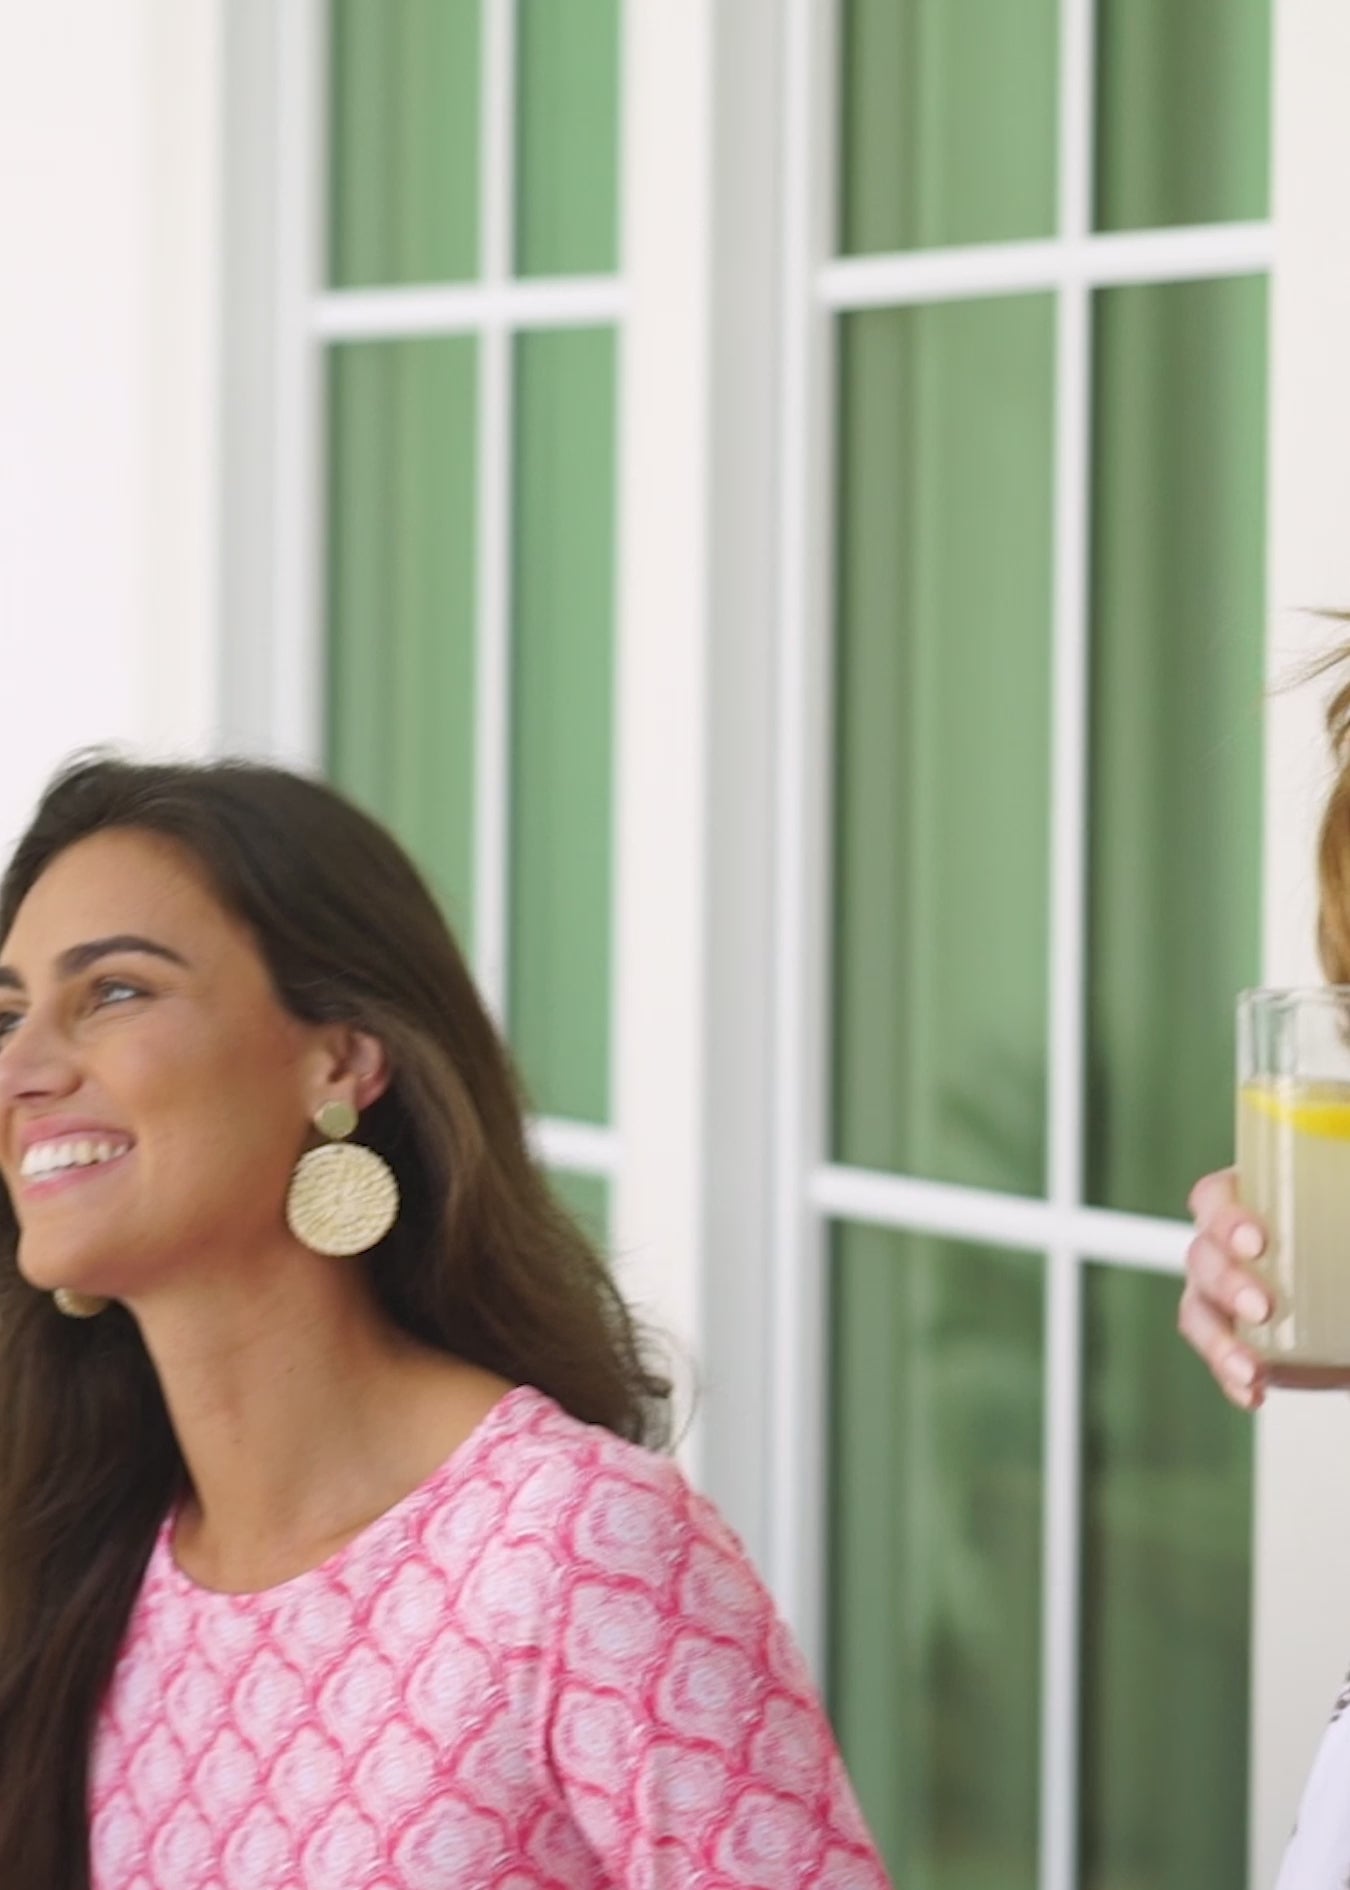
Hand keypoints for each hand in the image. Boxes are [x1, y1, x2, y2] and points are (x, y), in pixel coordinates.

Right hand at [1181, 1167, 1273, 1409]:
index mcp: (1256, 1204)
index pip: (1215, 1198)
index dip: (1225, 1217)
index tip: (1258, 1242)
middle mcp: (1231, 1248)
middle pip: (1202, 1256)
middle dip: (1226, 1282)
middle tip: (1262, 1306)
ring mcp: (1227, 1296)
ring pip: (1198, 1311)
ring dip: (1218, 1340)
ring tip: (1250, 1366)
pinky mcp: (1239, 1340)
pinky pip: (1220, 1358)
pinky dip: (1231, 1376)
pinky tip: (1254, 1391)